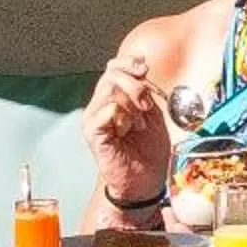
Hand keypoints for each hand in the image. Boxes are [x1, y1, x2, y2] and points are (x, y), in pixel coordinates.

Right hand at [83, 53, 168, 207]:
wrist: (145, 182)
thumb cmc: (149, 152)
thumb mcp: (153, 113)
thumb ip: (146, 90)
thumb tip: (141, 65)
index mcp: (113, 98)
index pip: (113, 67)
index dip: (128, 63)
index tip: (144, 68)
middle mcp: (99, 106)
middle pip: (111, 75)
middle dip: (135, 86)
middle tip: (147, 106)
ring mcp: (93, 119)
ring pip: (109, 91)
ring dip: (131, 105)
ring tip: (139, 124)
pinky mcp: (93, 133)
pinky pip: (106, 110)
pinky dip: (123, 117)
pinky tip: (127, 131)